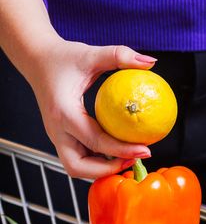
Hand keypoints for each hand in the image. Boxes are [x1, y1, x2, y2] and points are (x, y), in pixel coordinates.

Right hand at [27, 39, 155, 178]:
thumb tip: (151, 61)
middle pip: (77, 166)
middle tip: (135, 160)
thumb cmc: (63, 57)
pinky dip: (98, 158)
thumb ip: (120, 55)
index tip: (146, 150)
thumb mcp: (92, 53)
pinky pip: (79, 154)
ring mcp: (56, 135)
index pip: (95, 141)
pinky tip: (121, 148)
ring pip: (76, 165)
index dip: (121, 150)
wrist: (36, 59)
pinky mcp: (61, 135)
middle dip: (106, 170)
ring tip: (130, 157)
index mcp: (63, 113)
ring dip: (102, 168)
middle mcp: (56, 129)